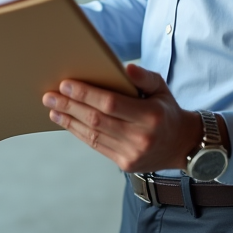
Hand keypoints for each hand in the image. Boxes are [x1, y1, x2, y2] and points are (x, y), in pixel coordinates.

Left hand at [42, 63, 201, 171]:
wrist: (182, 145)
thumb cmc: (166, 110)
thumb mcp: (161, 88)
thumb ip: (144, 76)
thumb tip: (125, 68)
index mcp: (151, 115)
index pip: (111, 103)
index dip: (86, 94)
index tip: (66, 84)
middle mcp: (141, 137)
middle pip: (97, 119)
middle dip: (70, 106)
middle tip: (50, 96)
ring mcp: (133, 153)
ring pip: (94, 135)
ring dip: (69, 121)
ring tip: (53, 109)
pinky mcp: (125, 164)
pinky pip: (97, 146)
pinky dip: (79, 133)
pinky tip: (67, 122)